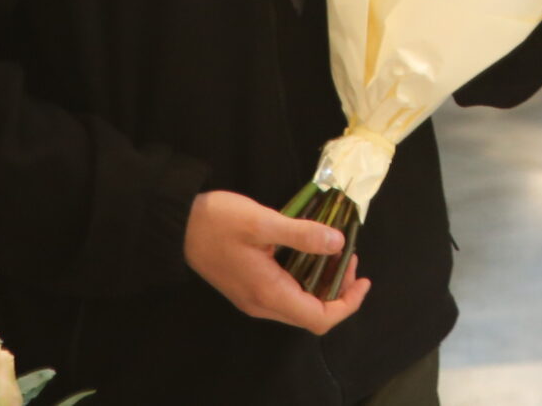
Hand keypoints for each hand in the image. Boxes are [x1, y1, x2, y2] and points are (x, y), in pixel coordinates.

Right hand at [184, 190, 370, 332]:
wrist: (178, 226)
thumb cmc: (218, 222)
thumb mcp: (263, 222)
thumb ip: (302, 234)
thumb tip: (338, 243)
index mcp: (269, 293)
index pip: (318, 318)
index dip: (347, 304)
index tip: (363, 279)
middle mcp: (262, 304)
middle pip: (312, 314)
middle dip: (339, 290)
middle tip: (349, 256)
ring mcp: (254, 298)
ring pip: (300, 304)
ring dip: (323, 283)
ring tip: (336, 252)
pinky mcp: (250, 287)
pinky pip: (287, 293)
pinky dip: (307, 278)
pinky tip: (312, 253)